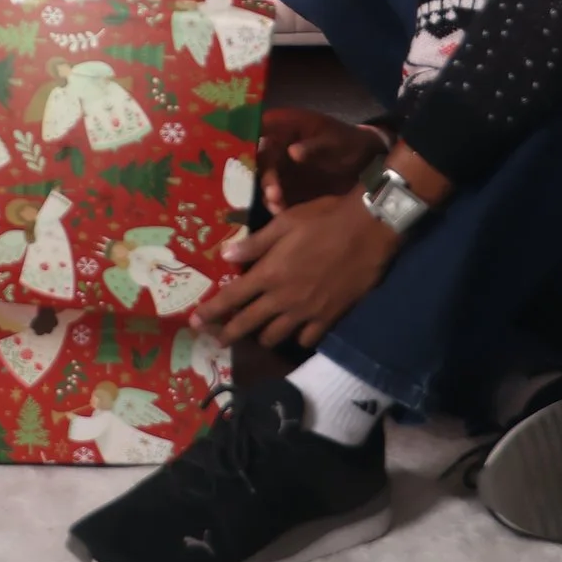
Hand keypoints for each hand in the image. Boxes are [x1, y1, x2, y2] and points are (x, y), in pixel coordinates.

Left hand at [201, 196, 403, 349]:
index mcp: (269, 274)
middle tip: (218, 339)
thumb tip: (225, 255)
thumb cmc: (322, 221)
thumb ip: (255, 244)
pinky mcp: (328, 319)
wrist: (367, 233)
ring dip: (262, 335)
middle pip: (249, 325)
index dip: (211, 312)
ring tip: (258, 333)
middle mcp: (283, 299)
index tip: (195, 322)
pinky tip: (295, 332)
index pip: (231, 298)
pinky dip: (297, 338)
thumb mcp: (284, 223)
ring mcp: (306, 312)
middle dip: (229, 333)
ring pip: (275, 336)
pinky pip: (306, 340)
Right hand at [259, 106, 390, 207]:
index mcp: (286, 128)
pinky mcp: (289, 190)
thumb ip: (315, 146)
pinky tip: (282, 212)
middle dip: (264, 176)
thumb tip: (292, 152)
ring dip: (269, 194)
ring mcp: (283, 171)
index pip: (261, 130)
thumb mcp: (335, 140)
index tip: (245, 156)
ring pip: (266, 182)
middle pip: (261, 161)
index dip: (248, 140)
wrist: (367, 166)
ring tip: (278, 204)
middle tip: (273, 191)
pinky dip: (278, 206)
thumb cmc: (348, 143)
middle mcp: (279, 149)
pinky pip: (277, 199)